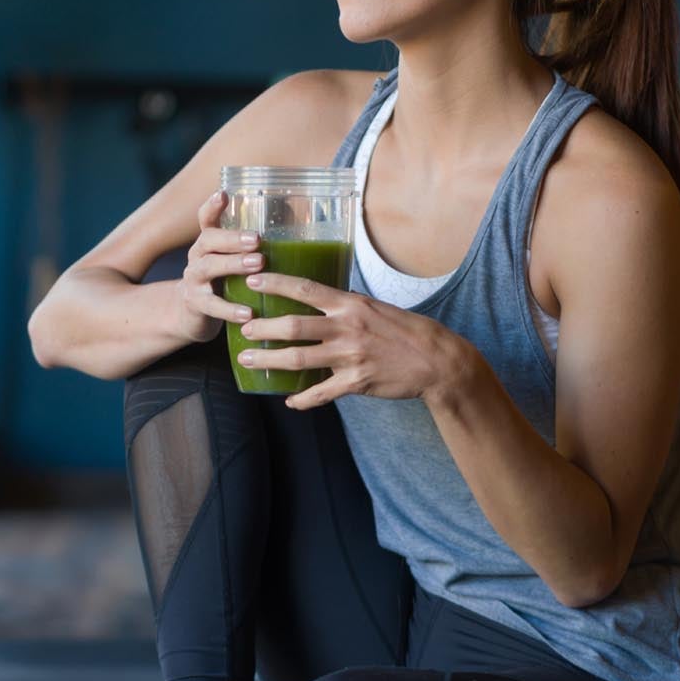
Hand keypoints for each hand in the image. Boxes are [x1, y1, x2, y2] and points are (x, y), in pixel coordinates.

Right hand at [172, 191, 263, 343]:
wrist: (191, 315)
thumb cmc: (222, 281)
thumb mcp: (232, 260)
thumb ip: (253, 247)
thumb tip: (297, 224)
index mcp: (208, 242)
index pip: (206, 218)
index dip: (212, 206)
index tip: (223, 194)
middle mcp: (198, 256)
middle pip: (208, 240)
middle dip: (233, 238)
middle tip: (257, 239)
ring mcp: (194, 280)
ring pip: (208, 267)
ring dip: (233, 264)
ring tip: (258, 265)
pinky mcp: (195, 304)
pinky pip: (212, 305)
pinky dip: (230, 309)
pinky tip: (249, 313)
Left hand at [234, 271, 476, 408]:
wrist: (437, 360)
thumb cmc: (405, 331)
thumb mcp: (375, 307)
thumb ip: (346, 306)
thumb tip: (320, 300)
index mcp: (350, 305)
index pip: (305, 289)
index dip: (276, 284)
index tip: (252, 279)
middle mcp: (346, 328)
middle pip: (293, 326)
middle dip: (262, 328)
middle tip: (242, 328)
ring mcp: (350, 357)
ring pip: (299, 360)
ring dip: (270, 360)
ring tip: (249, 360)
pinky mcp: (356, 382)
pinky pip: (321, 393)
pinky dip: (303, 399)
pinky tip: (290, 401)